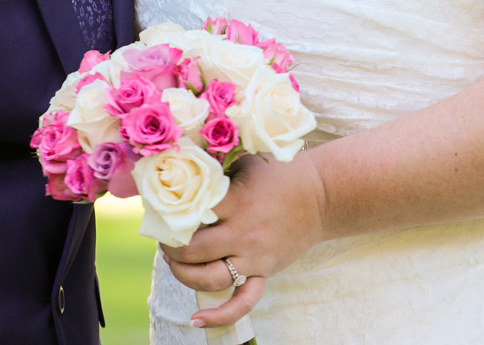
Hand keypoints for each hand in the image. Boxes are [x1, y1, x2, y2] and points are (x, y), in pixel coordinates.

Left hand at [160, 151, 325, 329]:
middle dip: (171, 246)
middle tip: (164, 237)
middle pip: (194, 251)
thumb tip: (182, 170)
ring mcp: (254, 258)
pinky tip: (196, 320)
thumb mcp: (246, 162)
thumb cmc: (281, 172)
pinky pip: (242, 303)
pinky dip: (219, 316)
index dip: (171, 216)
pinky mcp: (264, 273)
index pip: (192, 215)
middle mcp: (243, 234)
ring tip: (174, 263)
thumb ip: (217, 169)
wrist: (321, 194)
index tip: (162, 213)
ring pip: (209, 279)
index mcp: (237, 202)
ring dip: (183, 274)